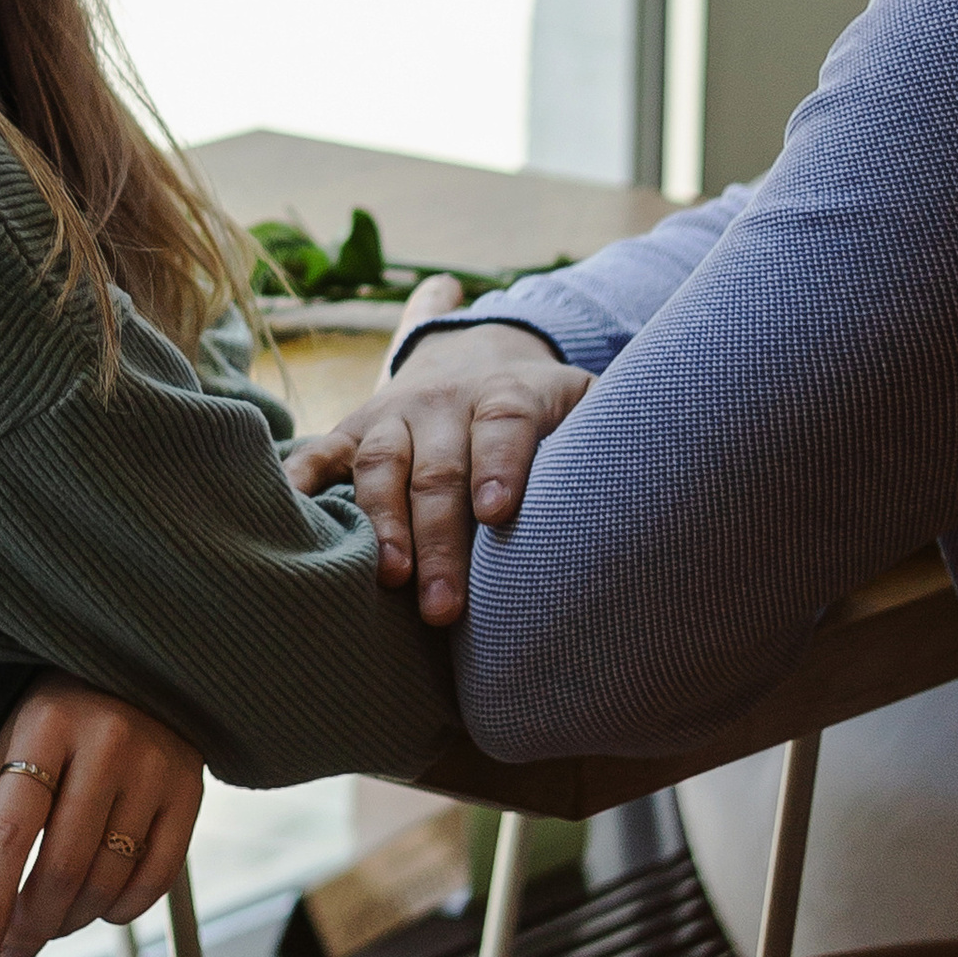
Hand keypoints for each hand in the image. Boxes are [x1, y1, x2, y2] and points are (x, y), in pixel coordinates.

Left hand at [0, 677, 205, 956]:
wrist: (140, 669)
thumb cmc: (59, 718)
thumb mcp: (11, 749)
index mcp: (47, 724)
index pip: (12, 830)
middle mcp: (108, 741)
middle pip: (64, 865)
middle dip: (31, 925)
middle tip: (12, 954)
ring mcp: (156, 766)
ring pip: (108, 880)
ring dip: (71, 922)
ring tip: (51, 924)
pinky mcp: (191, 790)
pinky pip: (156, 880)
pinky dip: (120, 911)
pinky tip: (99, 909)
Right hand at [285, 309, 591, 626]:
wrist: (477, 348)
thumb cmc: (548, 408)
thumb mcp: (588, 405)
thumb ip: (615, 439)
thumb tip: (668, 487)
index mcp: (509, 395)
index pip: (505, 426)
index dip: (502, 467)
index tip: (498, 514)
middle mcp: (446, 401)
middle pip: (440, 470)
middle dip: (441, 540)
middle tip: (446, 608)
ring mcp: (394, 414)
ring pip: (380, 465)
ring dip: (381, 523)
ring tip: (388, 578)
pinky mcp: (354, 428)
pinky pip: (321, 454)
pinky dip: (301, 483)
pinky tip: (289, 517)